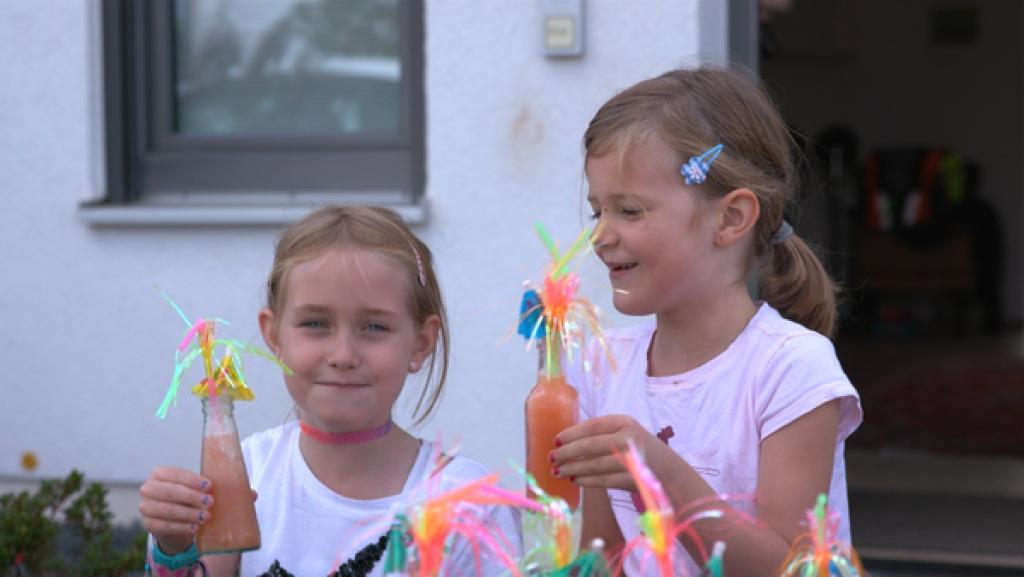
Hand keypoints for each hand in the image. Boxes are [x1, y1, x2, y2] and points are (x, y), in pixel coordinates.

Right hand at [138, 467, 212, 553]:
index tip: (209, 486)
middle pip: (170, 492)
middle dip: (192, 497)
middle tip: (210, 502)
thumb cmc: (186, 497)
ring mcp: (146, 507)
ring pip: (168, 510)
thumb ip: (199, 485)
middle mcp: (148, 489)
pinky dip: (183, 527)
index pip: (175, 474)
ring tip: (206, 516)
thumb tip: (211, 488)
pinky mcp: (149, 524)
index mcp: (158, 474)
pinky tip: (195, 528)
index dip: (192, 480)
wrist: (174, 520)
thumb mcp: (191, 487)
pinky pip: (166, 526)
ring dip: (189, 514)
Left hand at [550, 415, 671, 490]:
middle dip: (566, 453)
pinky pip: (602, 480)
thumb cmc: (640, 450)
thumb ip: (602, 433)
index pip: (591, 426)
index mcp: (624, 422)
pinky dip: (585, 481)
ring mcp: (631, 460)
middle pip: (589, 446)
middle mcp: (628, 439)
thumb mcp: (625, 433)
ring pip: (593, 465)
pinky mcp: (631, 479)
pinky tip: (575, 480)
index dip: (571, 434)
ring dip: (572, 469)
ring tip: (558, 471)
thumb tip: (566, 441)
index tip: (556, 440)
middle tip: (551, 458)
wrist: (669, 472)